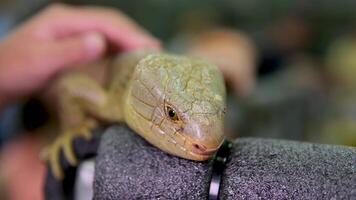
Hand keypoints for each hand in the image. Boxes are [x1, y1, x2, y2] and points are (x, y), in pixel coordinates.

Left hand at [0, 4, 160, 107]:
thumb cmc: (12, 70)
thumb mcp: (38, 61)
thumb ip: (68, 51)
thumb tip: (100, 41)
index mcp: (64, 19)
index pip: (105, 22)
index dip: (130, 35)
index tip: (150, 49)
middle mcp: (72, 22)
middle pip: (112, 25)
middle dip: (136, 37)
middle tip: (158, 54)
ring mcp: (74, 33)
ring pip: (111, 34)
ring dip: (131, 45)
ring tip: (150, 58)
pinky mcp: (76, 46)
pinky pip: (104, 46)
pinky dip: (120, 53)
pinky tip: (130, 63)